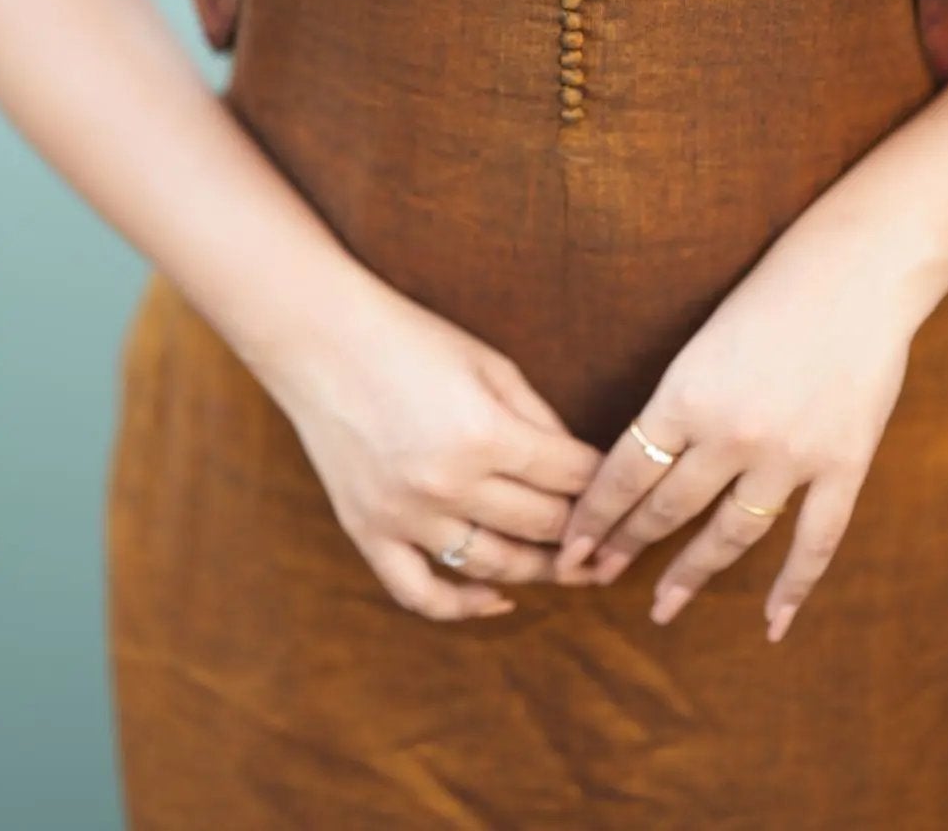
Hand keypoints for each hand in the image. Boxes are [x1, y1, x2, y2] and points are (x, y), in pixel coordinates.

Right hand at [252, 263, 605, 621]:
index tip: (625, 489)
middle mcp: (448, 484)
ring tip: (571, 568)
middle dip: (585, 531)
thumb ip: (540, 419)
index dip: (606, 484)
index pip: (571, 477)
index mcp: (486, 434)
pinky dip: (463, 607)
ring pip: (494, 567)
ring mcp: (404, 516)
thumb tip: (582, 468)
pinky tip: (497, 599)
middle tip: (612, 537)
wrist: (321, 340)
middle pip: (543, 527)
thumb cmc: (413, 341)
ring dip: (541, 572)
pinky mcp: (368, 532)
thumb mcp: (491, 364)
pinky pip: (421, 594)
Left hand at [552, 206, 930, 638]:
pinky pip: (814, 543)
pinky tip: (771, 623)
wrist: (856, 272)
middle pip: (667, 509)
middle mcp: (731, 433)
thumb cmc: (771, 294)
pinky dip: (792, 588)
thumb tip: (639, 462)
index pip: (623, 474)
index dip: (593, 518)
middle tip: (593, 578)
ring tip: (663, 606)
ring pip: (730, 536)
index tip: (569, 549)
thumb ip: (676, 403)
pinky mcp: (843, 465)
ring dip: (691, 574)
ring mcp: (790, 456)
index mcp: (685, 395)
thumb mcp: (702, 342)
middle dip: (625, 547)